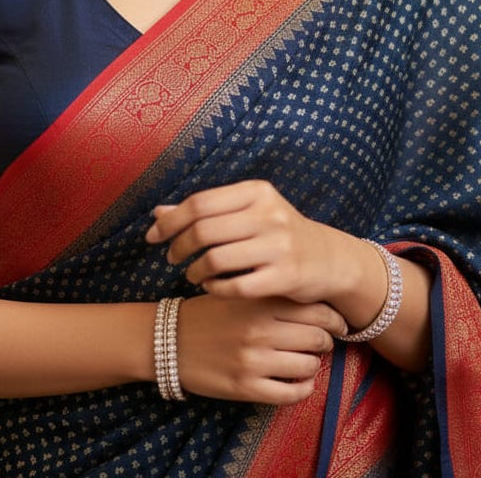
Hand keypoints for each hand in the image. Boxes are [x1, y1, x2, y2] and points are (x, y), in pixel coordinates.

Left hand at [146, 179, 342, 304]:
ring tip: (191, 274)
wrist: (327, 259)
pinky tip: (210, 286)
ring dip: (194, 270)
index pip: (200, 202)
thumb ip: (205, 211)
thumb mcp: (246, 212)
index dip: (171, 221)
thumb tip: (157, 213)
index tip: (153, 236)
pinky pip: (236, 286)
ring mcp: (279, 246)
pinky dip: (215, 288)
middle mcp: (269, 214)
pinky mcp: (285, 277)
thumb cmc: (277, 232)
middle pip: (204, 230)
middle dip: (178, 246)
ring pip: (216, 259)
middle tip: (171, 257)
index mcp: (256, 192)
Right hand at [177, 294, 344, 404]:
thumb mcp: (239, 290)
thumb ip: (272, 292)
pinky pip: (291, 393)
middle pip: (318, 338)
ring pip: (309, 366)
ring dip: (313, 364)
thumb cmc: (209, 312)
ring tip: (306, 359)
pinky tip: (299, 382)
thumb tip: (317, 301)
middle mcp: (260, 329)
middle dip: (326, 341)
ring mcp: (253, 360)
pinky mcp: (245, 387)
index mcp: (259, 300)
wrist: (169, 339)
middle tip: (321, 341)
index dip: (333, 318)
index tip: (336, 322)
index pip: (316, 309)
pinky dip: (303, 389)